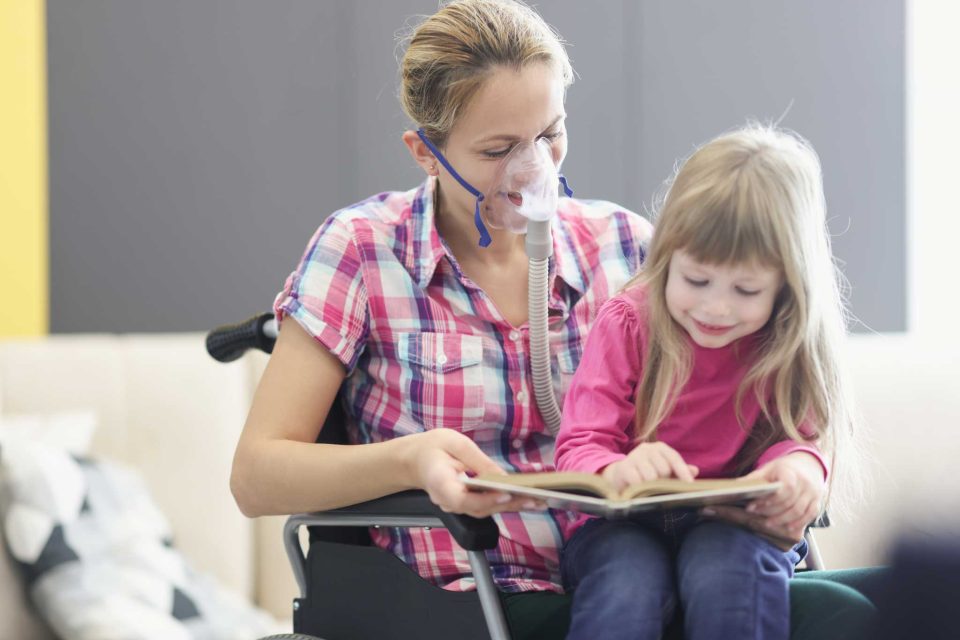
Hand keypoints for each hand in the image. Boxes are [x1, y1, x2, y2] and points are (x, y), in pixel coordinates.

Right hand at [407, 429, 543, 517]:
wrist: (415, 459)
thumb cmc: (434, 447)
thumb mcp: (455, 443)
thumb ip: (478, 461)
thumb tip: (503, 477)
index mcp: (440, 484)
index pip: (464, 499)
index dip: (486, 499)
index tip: (507, 493)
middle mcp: (448, 501)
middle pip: (480, 509)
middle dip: (509, 504)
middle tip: (535, 499)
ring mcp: (455, 506)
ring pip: (485, 511)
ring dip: (511, 507)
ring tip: (538, 501)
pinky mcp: (464, 505)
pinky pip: (485, 507)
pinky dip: (505, 504)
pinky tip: (524, 499)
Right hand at [601, 441, 698, 491]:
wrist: (621, 475)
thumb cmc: (648, 472)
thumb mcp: (664, 470)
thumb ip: (680, 470)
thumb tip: (695, 471)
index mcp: (660, 447)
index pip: (674, 458)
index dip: (683, 471)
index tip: (690, 484)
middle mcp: (647, 449)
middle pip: (663, 468)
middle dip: (663, 481)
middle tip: (659, 486)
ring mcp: (634, 456)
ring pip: (651, 476)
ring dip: (651, 486)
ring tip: (648, 488)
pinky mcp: (624, 467)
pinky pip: (637, 481)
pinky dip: (640, 488)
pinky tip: (638, 489)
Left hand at [703, 452, 824, 546]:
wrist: (807, 467)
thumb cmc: (782, 469)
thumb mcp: (767, 469)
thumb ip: (753, 479)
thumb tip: (734, 487)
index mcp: (792, 472)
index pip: (784, 489)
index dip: (768, 500)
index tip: (751, 507)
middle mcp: (805, 484)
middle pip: (788, 503)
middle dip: (770, 511)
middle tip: (754, 515)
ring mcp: (813, 494)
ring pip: (798, 511)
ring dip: (781, 520)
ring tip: (766, 524)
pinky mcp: (816, 504)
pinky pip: (808, 516)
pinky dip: (797, 523)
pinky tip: (786, 528)